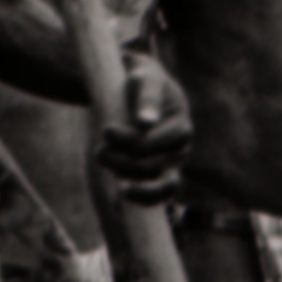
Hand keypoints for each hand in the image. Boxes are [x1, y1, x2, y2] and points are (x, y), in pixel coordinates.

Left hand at [96, 56, 193, 204]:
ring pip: (155, 189)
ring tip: (100, 156)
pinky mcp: (153, 176)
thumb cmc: (143, 79)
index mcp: (181, 127)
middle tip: (100, 148)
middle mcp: (178, 152)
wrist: (138, 87)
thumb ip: (147, 97)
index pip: (159, 145)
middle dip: (123, 161)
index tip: (106, 130)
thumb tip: (145, 122)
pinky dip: (135, 200)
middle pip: (154, 168)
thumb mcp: (146, 77)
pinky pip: (151, 198)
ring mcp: (167, 166)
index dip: (131, 142)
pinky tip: (114, 203)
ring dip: (124, 177)